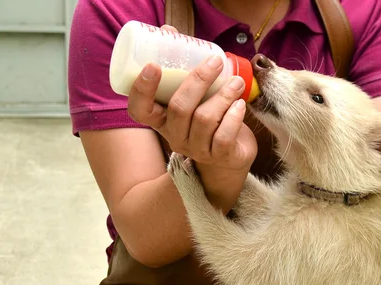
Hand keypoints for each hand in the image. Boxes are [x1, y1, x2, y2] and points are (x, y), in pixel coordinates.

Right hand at [127, 29, 256, 173]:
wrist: (231, 156)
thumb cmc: (208, 119)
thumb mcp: (193, 97)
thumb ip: (181, 69)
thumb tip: (169, 32)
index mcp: (162, 121)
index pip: (140, 111)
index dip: (142, 90)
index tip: (153, 65)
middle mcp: (175, 137)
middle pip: (180, 108)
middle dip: (198, 81)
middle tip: (215, 62)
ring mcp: (197, 150)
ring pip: (205, 120)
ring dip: (223, 96)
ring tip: (236, 82)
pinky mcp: (220, 157)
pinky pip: (224, 136)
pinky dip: (234, 117)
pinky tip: (240, 104)